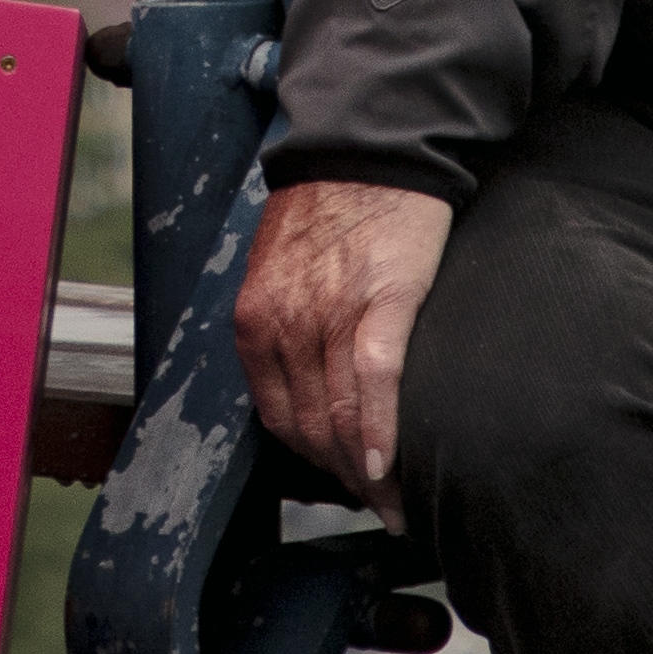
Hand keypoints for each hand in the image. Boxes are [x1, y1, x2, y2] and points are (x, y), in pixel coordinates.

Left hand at [236, 180, 450, 498]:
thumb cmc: (335, 209)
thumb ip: (287, 327)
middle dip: (344, 479)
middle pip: (310, 429)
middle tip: (381, 508)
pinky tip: (391, 470)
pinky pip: (373, 385)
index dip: (315, 462)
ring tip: (398, 504)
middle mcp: (280, 325)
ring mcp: (325, 316)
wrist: (369, 145)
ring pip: (340, 418)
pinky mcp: (377, 302)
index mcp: (254, 321)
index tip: (345, 486)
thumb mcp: (284, 272)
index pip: (279, 418)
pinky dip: (381, 434)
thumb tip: (308, 383)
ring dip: (367, 473)